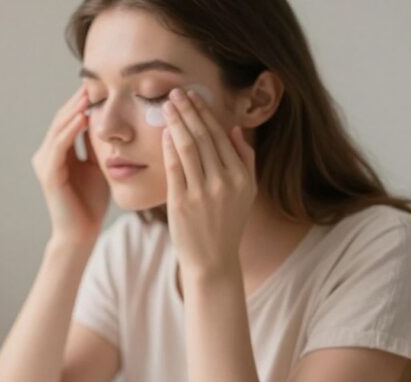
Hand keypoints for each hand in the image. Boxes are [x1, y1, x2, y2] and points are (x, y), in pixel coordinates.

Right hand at [32, 86, 110, 243]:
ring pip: (59, 128)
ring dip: (74, 110)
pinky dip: (71, 130)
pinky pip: (60, 145)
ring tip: (88, 94)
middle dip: (78, 101)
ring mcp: (45, 163)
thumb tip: (112, 123)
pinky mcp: (48, 173)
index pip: (69, 120)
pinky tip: (84, 118)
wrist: (81, 232)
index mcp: (59, 152)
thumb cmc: (91, 203)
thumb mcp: (99, 166)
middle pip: (62, 119)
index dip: (83, 103)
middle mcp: (47, 154)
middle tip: (95, 82)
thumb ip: (99, 146)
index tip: (102, 86)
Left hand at [162, 87, 256, 276]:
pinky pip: (175, 168)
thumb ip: (244, 159)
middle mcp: (225, 182)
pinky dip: (169, 147)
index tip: (194, 95)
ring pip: (188, 148)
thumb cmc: (226, 223)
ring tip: (167, 105)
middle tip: (175, 92)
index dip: (205, 113)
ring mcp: (203, 193)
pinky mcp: (182, 203)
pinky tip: (164, 132)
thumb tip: (233, 128)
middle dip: (189, 111)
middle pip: (204, 137)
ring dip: (176, 123)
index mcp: (242, 176)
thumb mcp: (247, 191)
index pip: (220, 136)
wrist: (212, 259)